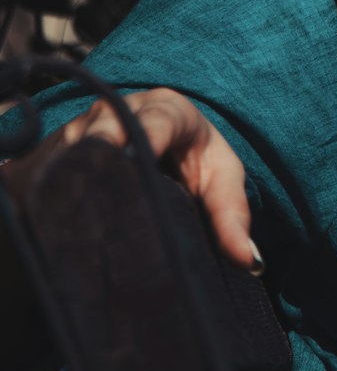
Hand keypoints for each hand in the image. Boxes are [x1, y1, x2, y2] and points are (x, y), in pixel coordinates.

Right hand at [3, 89, 259, 271]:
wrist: (167, 145)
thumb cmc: (200, 160)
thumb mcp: (223, 181)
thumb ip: (233, 216)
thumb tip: (250, 261)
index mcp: (166, 108)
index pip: (154, 120)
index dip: (147, 138)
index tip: (142, 160)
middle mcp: (119, 111)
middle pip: (104, 134)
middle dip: (104, 163)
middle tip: (109, 203)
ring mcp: (84, 128)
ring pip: (73, 154)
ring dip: (79, 183)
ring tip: (88, 220)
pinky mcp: (59, 150)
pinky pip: (52, 171)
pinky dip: (58, 194)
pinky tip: (67, 222)